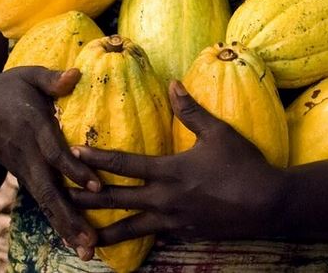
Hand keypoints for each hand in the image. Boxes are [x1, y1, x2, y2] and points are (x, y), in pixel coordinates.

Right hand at [0, 66, 100, 257]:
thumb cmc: (4, 90)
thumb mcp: (26, 76)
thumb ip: (52, 79)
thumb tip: (77, 73)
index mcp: (32, 128)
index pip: (54, 152)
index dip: (74, 169)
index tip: (94, 186)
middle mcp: (29, 155)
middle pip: (49, 190)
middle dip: (70, 216)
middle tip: (90, 240)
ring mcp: (25, 170)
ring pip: (46, 203)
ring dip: (66, 227)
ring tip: (87, 250)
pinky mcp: (26, 178)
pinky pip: (43, 202)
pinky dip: (59, 222)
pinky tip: (75, 241)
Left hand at [68, 81, 284, 244]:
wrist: (268, 204)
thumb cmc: (244, 164)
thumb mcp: (219, 132)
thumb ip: (191, 110)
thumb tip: (172, 83)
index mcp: (170, 171)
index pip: (125, 163)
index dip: (97, 157)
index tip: (73, 152)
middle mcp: (165, 199)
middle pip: (117, 199)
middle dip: (86, 197)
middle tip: (60, 196)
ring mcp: (174, 221)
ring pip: (130, 229)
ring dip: (103, 231)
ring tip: (81, 238)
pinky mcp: (185, 234)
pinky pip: (153, 238)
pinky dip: (134, 241)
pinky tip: (125, 244)